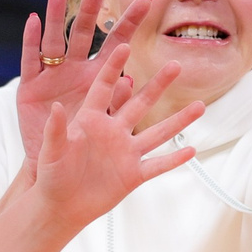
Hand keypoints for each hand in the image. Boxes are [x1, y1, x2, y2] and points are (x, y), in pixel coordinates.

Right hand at [17, 0, 153, 150]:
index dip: (129, 22)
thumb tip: (130, 79)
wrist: (57, 165)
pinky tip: (32, 20)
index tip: (146, 0)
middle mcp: (75, 69)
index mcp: (98, 76)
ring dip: (54, 17)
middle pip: (82, 34)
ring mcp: (51, 75)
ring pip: (53, 40)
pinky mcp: (29, 87)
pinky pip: (29, 60)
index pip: (117, 42)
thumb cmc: (86, 144)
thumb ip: (116, 103)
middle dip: (89, 11)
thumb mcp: (104, 124)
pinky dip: (30, 40)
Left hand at [27, 47, 201, 227]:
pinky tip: (192, 150)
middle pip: (140, 104)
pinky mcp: (134, 174)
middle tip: (176, 65)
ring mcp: (126, 152)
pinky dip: (174, 159)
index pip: (105, 87)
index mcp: (91, 120)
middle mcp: (113, 131)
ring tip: (200, 106)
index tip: (125, 45)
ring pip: (158, 133)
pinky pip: (158, 165)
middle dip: (159, 85)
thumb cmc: (51, 176)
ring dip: (179, 120)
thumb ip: (55, 130)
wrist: (60, 206)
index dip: (114, 67)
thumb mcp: (51, 151)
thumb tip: (55, 107)